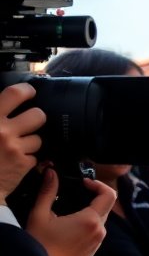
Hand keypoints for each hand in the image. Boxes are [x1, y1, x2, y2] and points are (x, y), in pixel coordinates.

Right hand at [0, 82, 44, 198]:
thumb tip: (6, 101)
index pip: (14, 93)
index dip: (26, 90)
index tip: (29, 92)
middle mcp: (3, 131)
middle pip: (37, 115)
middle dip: (36, 119)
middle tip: (29, 122)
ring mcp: (14, 148)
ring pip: (38, 138)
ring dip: (30, 142)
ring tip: (16, 146)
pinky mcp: (23, 164)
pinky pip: (35, 156)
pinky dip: (28, 159)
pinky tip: (15, 161)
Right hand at [25, 167, 114, 255]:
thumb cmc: (41, 246)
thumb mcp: (39, 215)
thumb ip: (47, 192)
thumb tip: (51, 174)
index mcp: (90, 220)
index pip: (109, 195)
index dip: (98, 184)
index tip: (83, 183)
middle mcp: (100, 230)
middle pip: (104, 206)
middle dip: (92, 197)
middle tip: (75, 193)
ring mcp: (99, 241)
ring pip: (100, 218)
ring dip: (88, 211)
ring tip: (68, 211)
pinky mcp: (94, 249)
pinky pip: (95, 230)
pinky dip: (87, 223)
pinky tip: (69, 226)